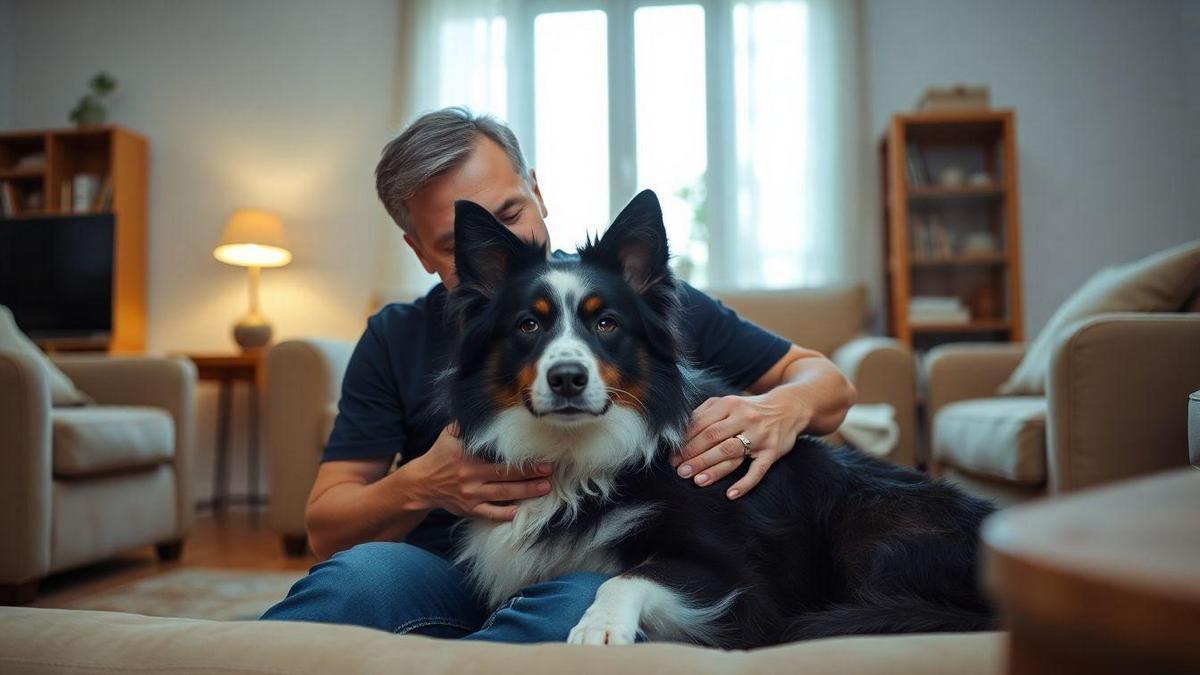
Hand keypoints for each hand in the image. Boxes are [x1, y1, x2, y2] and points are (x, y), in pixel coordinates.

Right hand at [406, 423, 553, 520]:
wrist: (421, 483)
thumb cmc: (439, 455)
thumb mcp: (449, 435)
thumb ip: (467, 423)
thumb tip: (485, 408)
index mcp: (468, 456)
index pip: (498, 456)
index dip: (519, 457)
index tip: (539, 454)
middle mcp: (471, 476)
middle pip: (506, 476)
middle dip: (530, 473)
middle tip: (550, 470)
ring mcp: (471, 495)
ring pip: (503, 494)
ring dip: (526, 491)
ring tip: (545, 487)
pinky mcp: (470, 509)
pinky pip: (490, 513)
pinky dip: (505, 514)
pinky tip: (521, 513)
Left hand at [674, 394, 810, 499]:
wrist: (790, 408)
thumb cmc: (751, 409)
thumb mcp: (730, 402)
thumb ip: (706, 412)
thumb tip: (680, 433)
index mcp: (730, 404)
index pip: (701, 424)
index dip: (685, 441)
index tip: (673, 457)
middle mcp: (744, 418)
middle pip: (713, 438)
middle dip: (693, 456)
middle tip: (679, 471)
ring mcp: (759, 436)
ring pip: (731, 453)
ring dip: (712, 469)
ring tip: (696, 480)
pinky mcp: (772, 452)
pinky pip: (758, 470)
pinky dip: (745, 483)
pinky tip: (731, 494)